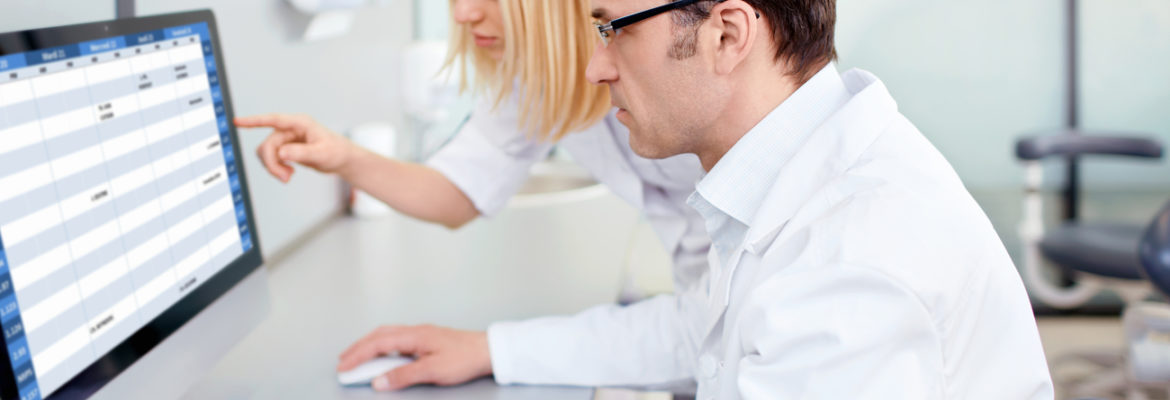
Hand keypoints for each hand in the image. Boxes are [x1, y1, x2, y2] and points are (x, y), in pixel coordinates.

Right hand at [235, 113, 354, 181]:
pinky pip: (271, 159)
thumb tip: (281, 153)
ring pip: (266, 153)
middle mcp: (290, 129)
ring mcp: (287, 139)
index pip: (273, 120)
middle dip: (272, 163)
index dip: (254, 121)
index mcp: (300, 123)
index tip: (236, 122)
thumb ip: (301, 153)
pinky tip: (289, 173)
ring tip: (288, 177)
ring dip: (273, 167)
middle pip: (268, 145)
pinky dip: (276, 169)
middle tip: (285, 178)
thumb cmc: (336, 151)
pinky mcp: (286, 149)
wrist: (341, 159)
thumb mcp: (321, 154)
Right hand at [337, 324, 491, 390]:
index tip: (342, 367)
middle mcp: (414, 331)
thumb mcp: (432, 371)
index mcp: (413, 335)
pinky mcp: (426, 340)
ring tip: (357, 359)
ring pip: (387, 336)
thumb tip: (378, 382)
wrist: (488, 351)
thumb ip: (403, 376)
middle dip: (357, 348)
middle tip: (342, 361)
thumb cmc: (464, 359)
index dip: (357, 355)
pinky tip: (382, 356)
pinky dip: (382, 347)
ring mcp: (420, 334)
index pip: (377, 343)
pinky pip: (396, 340)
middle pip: (378, 336)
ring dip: (369, 346)